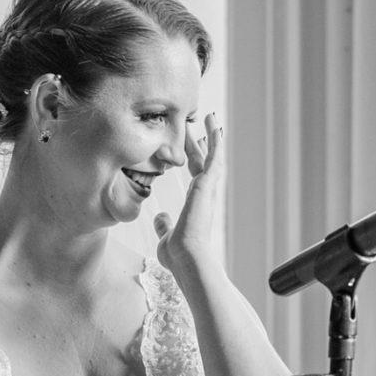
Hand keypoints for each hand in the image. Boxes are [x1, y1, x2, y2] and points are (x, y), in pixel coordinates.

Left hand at [154, 110, 223, 277]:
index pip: (195, 173)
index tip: (188, 144)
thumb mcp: (166, 234)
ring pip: (212, 155)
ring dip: (211, 136)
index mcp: (196, 202)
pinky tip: (214, 125)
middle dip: (197, 141)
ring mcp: (208, 189)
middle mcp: (205, 194)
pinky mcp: (208, 185)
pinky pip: (215, 157)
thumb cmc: (179, 254)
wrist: (187, 258)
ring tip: (209, 117)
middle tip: (193, 123)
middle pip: (202, 161)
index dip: (191, 157)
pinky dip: (215, 140)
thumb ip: (164, 224)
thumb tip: (160, 218)